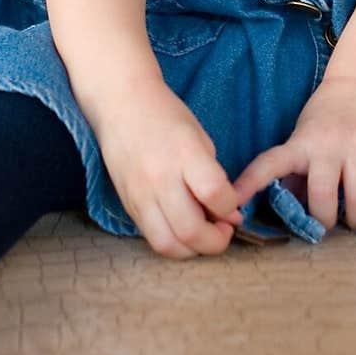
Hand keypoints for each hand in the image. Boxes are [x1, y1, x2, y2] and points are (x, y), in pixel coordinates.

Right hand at [96, 77, 242, 257]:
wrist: (121, 104)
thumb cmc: (166, 115)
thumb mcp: (200, 138)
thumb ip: (215, 177)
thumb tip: (229, 215)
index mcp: (184, 153)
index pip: (214, 194)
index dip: (231, 208)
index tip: (234, 207)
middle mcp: (160, 178)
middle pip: (191, 230)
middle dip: (216, 241)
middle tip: (224, 230)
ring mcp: (140, 194)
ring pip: (168, 244)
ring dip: (192, 250)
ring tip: (204, 235)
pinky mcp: (128, 205)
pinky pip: (152, 237)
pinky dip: (173, 242)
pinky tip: (182, 229)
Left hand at [231, 76, 355, 230]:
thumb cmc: (322, 124)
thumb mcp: (299, 141)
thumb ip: (291, 176)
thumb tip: (278, 214)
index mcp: (301, 144)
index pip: (271, 163)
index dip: (250, 184)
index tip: (232, 202)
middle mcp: (330, 144)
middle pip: (323, 198)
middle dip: (325, 221)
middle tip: (328, 220)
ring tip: (353, 217)